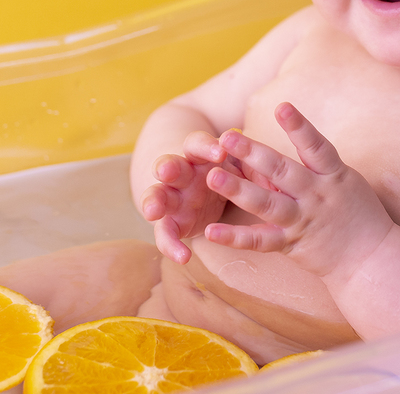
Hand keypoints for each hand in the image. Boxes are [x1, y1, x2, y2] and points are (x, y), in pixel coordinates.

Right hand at [139, 130, 239, 263]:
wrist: (204, 192)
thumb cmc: (222, 173)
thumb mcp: (232, 163)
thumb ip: (239, 157)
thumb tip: (247, 141)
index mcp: (198, 156)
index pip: (196, 144)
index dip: (206, 146)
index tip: (221, 152)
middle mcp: (181, 174)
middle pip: (169, 165)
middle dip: (166, 166)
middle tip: (166, 170)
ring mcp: (172, 197)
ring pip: (157, 195)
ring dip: (152, 201)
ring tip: (152, 211)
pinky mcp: (171, 222)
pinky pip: (165, 233)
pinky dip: (171, 246)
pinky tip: (183, 257)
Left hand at [202, 103, 394, 280]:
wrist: (373, 258)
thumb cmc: (358, 213)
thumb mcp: (345, 180)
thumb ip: (317, 163)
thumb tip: (293, 138)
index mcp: (333, 175)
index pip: (316, 147)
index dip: (300, 126)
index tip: (282, 106)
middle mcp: (316, 195)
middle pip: (282, 171)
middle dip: (253, 153)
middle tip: (227, 137)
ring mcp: (303, 220)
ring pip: (267, 204)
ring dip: (238, 190)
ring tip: (212, 177)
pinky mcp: (292, 244)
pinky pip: (260, 241)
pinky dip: (235, 238)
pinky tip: (211, 232)